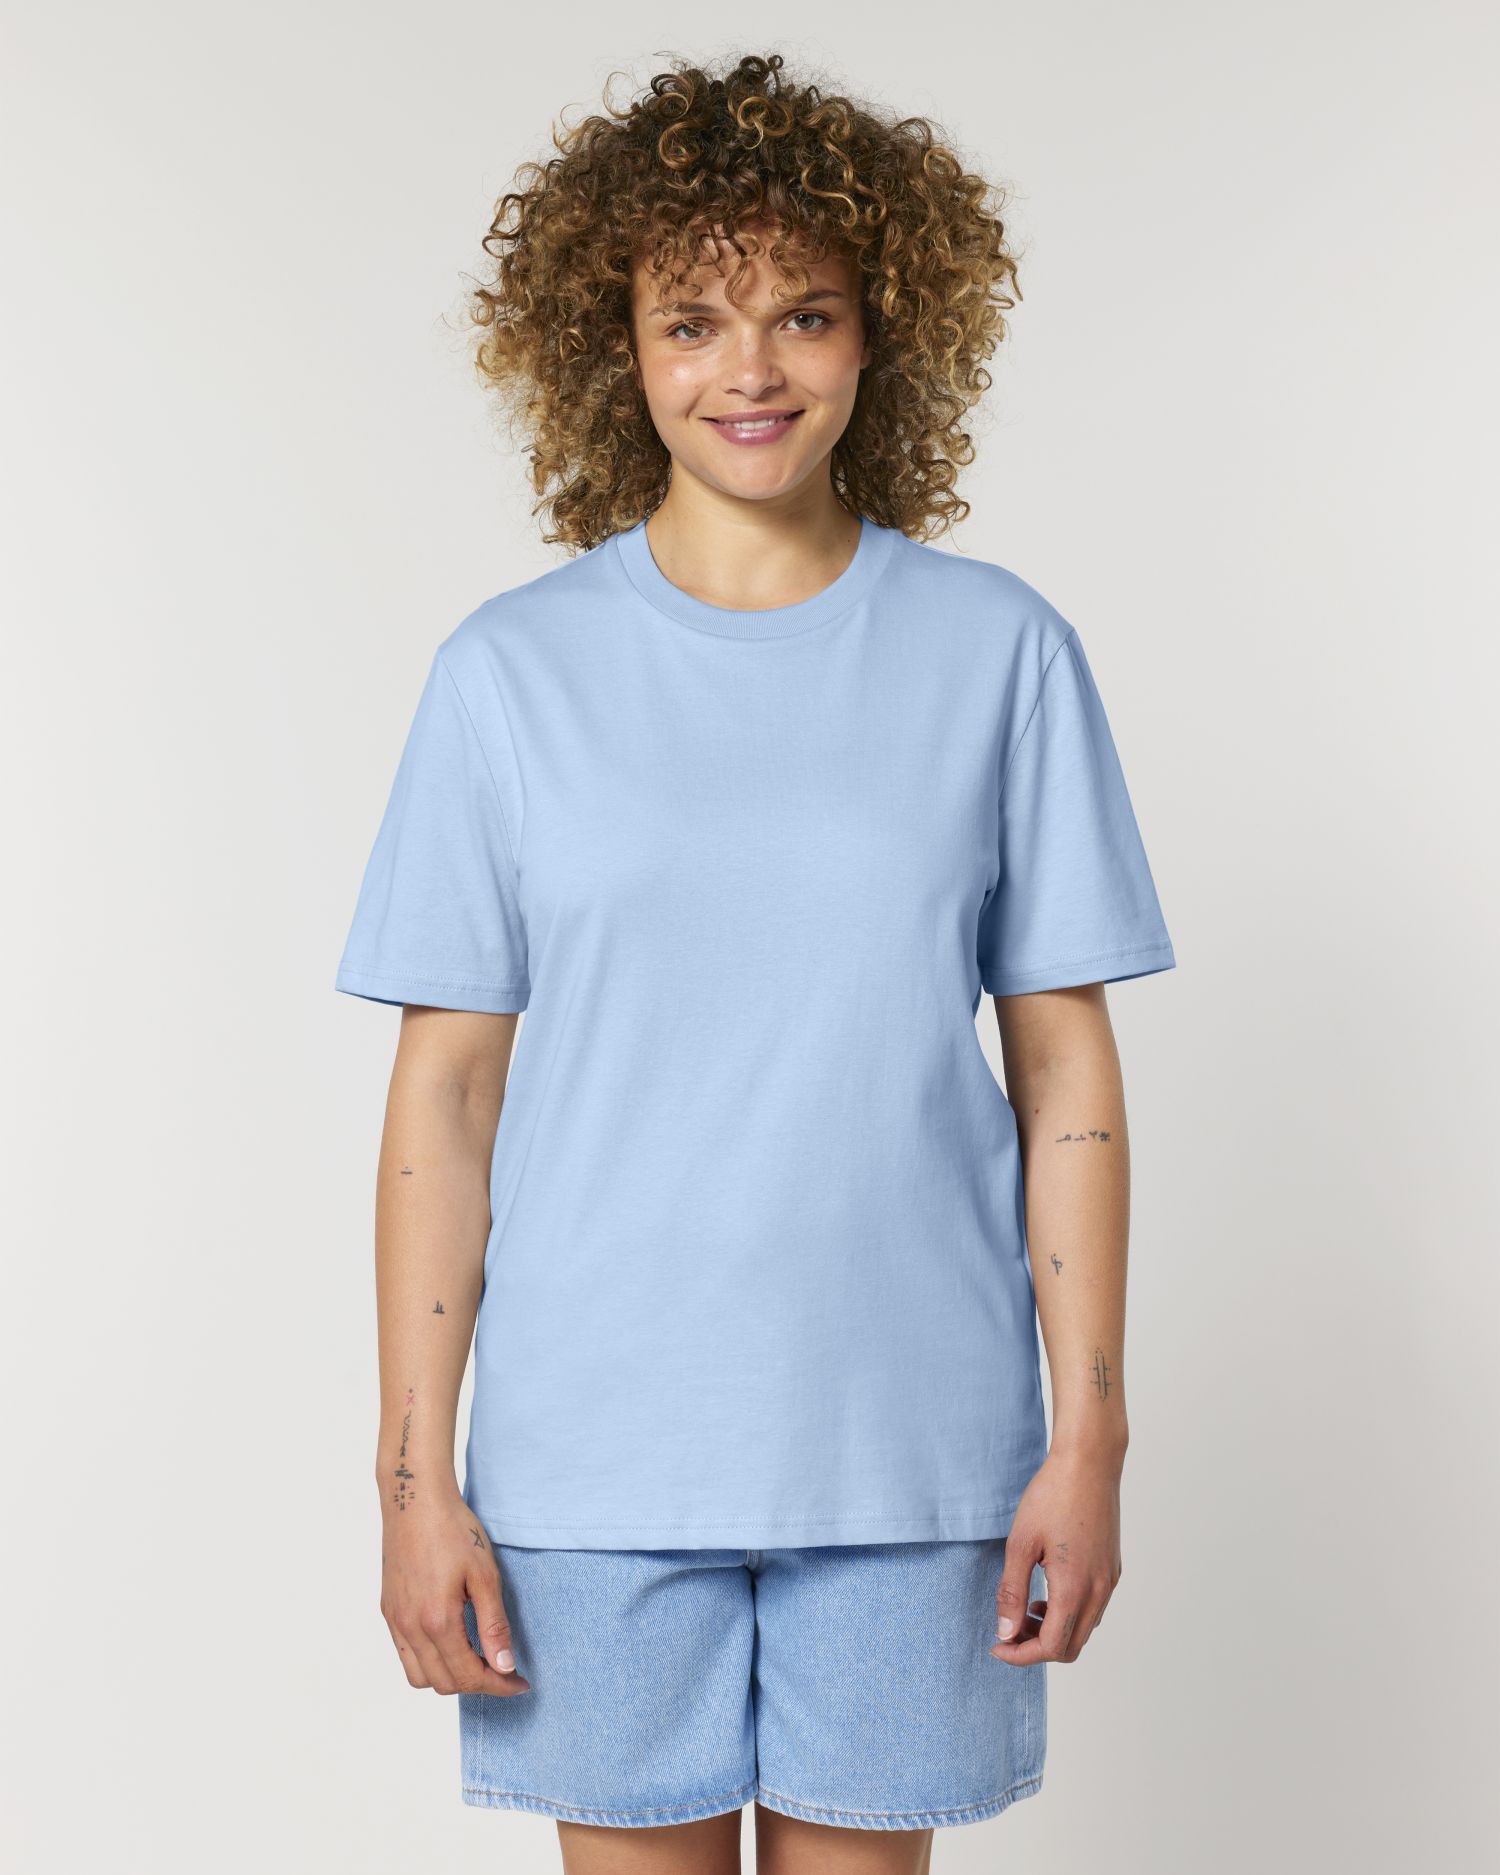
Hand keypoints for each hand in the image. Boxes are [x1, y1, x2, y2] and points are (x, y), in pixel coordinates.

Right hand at [379, 1491, 531, 1696]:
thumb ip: (493, 1626)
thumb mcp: (484, 1576)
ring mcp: (396, 1621)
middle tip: (504, 1669)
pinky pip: (405, 1656)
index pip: (469, 1676)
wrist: (415, 1500)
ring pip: (420, 1678)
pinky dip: (429, 1663)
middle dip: (478, 1684)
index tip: (520, 1682)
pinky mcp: (389, 1611)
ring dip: (450, 1678)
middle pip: (445, 1684)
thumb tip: (504, 1667)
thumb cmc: (454, 1531)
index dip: (499, 1685)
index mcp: (437, 1621)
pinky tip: (450, 1644)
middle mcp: (411, 1628)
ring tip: (476, 1659)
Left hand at [989, 1443, 1122, 1665]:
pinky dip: (1070, 1613)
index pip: (1051, 1648)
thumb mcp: (1020, 1543)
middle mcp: (1098, 1591)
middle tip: (1009, 1629)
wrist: (1089, 1463)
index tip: (997, 1646)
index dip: (1021, 1655)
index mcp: (1075, 1588)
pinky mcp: (1112, 1568)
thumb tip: (1005, 1632)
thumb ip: (1012, 1592)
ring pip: (1084, 1629)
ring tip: (1027, 1607)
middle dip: (1037, 1647)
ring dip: (1055, 1631)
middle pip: (1070, 1648)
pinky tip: (1048, 1590)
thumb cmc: (1052, 1496)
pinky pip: (1093, 1608)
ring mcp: (1109, 1580)